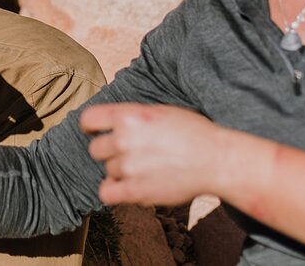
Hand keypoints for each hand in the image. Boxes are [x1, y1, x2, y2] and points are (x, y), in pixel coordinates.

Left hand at [81, 103, 226, 205]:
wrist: (215, 159)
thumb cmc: (193, 132)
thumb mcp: (159, 111)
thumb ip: (132, 116)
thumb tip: (113, 123)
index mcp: (129, 115)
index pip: (88, 119)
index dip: (91, 127)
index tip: (98, 132)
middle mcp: (124, 139)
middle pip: (95, 149)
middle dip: (110, 151)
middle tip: (131, 153)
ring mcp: (128, 166)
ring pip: (107, 170)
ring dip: (121, 171)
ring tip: (144, 168)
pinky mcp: (135, 190)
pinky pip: (106, 193)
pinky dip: (114, 191)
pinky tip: (127, 187)